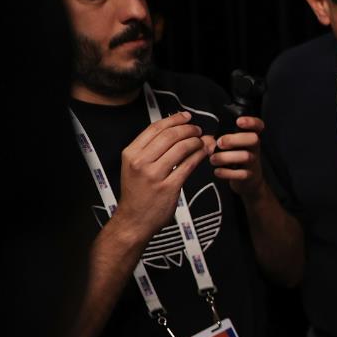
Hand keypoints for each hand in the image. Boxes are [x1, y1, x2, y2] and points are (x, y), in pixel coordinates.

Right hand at [112, 112, 208, 240]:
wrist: (134, 220)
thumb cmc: (137, 193)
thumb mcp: (134, 167)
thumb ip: (151, 150)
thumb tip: (175, 131)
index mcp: (131, 153)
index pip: (155, 128)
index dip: (174, 119)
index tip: (186, 116)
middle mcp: (140, 162)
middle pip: (170, 135)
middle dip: (188, 129)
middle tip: (199, 130)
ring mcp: (154, 175)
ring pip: (181, 148)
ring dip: (197, 141)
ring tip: (205, 141)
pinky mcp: (169, 187)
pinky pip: (188, 165)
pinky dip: (200, 155)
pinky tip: (205, 152)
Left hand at [210, 116, 266, 197]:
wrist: (246, 179)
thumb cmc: (234, 156)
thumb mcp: (228, 144)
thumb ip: (217, 139)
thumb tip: (206, 139)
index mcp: (249, 136)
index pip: (258, 125)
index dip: (251, 121)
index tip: (239, 121)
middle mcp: (254, 148)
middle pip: (254, 139)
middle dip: (235, 139)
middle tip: (219, 143)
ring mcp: (253, 161)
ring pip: (246, 156)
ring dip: (226, 157)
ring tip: (213, 159)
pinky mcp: (249, 175)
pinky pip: (241, 174)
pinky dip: (227, 173)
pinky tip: (217, 171)